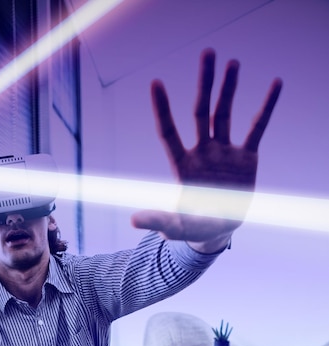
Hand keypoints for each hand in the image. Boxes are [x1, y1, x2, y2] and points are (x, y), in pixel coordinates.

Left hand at [132, 48, 281, 251]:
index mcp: (183, 165)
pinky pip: (257, 128)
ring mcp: (224, 152)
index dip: (163, 110)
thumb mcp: (175, 226)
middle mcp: (202, 152)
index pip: (169, 133)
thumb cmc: (193, 228)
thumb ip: (158, 220)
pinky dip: (265, 107)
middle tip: (207, 54)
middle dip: (204, 84)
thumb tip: (134, 221)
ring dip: (229, 89)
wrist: (218, 229)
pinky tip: (273, 85)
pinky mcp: (245, 157)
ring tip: (232, 62)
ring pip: (225, 114)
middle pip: (200, 112)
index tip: (155, 82)